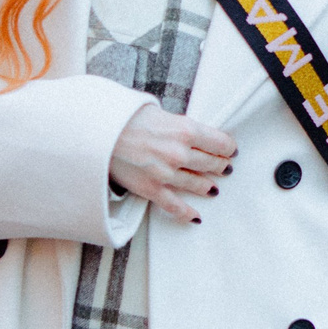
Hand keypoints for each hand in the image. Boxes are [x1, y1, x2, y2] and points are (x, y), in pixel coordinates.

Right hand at [108, 103, 235, 223]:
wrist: (96, 132)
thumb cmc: (124, 117)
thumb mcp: (158, 111)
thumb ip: (179, 125)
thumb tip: (192, 134)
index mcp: (186, 129)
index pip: (220, 143)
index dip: (228, 148)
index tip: (231, 151)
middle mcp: (180, 152)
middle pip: (212, 163)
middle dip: (220, 166)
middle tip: (225, 168)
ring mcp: (166, 173)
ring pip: (198, 184)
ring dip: (208, 187)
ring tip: (213, 189)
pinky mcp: (151, 189)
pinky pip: (174, 206)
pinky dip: (187, 213)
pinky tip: (196, 217)